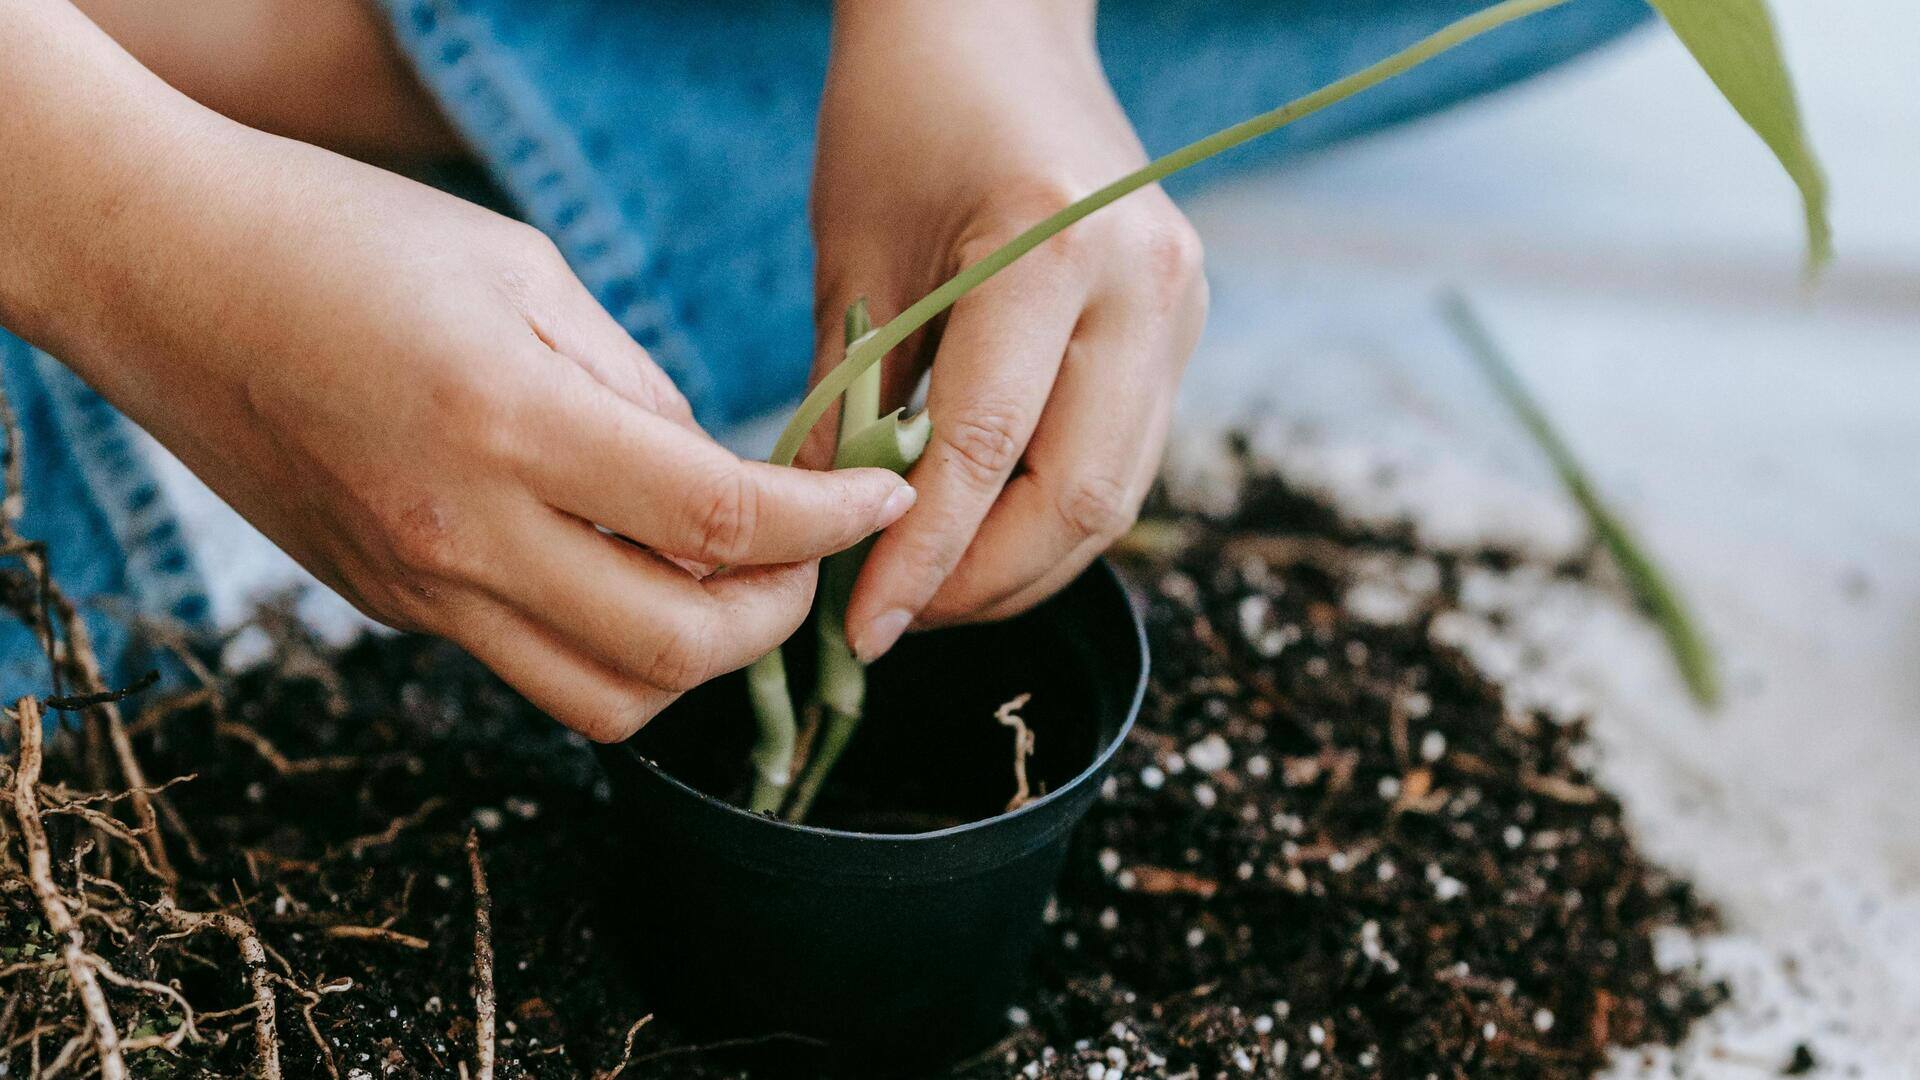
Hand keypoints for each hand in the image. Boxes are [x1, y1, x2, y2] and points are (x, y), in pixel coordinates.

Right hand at [30, 119, 913, 740]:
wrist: (163, 275)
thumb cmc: (348, 239)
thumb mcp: (527, 275)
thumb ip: (642, 392)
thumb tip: (723, 483)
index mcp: (511, 421)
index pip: (718, 521)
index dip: (828, 523)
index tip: (882, 500)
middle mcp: (463, 532)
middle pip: (676, 653)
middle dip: (775, 618)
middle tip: (802, 557)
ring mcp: (420, 588)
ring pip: (604, 702)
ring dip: (692, 661)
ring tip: (718, 579)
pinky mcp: (390, 608)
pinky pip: (530, 667)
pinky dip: (606, 643)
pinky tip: (620, 567)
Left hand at [809, 0, 1206, 660]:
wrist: (994, 23)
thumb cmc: (902, 117)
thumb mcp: (854, 259)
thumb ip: (846, 404)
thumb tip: (827, 542)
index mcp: (1051, 247)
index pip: (985, 451)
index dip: (920, 560)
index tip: (860, 628)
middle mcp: (1144, 284)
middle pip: (1079, 499)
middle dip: (982, 583)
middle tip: (895, 619)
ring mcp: (1179, 306)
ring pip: (1116, 494)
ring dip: (1022, 561)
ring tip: (932, 587)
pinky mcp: (1181, 325)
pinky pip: (1124, 455)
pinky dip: (1052, 510)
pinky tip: (983, 528)